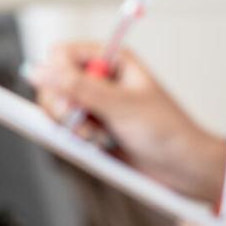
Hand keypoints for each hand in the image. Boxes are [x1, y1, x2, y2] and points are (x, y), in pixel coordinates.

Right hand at [31, 41, 225, 203]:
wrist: (187, 170)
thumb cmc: (167, 131)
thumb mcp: (121, 105)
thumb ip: (78, 86)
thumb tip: (39, 70)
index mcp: (109, 60)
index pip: (61, 55)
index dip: (57, 74)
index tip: (69, 98)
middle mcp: (98, 79)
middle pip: (52, 83)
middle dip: (64, 107)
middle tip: (84, 122)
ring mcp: (94, 106)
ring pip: (56, 109)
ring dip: (72, 127)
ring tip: (98, 136)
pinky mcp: (92, 130)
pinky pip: (65, 131)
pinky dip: (76, 141)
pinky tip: (100, 145)